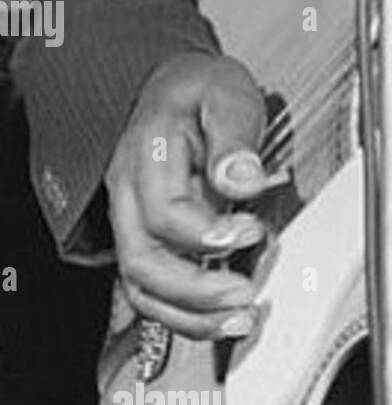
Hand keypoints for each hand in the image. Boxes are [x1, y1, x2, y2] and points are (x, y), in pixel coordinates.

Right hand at [105, 52, 269, 340]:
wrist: (177, 85)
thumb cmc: (202, 90)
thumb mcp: (227, 95)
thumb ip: (235, 138)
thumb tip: (243, 179)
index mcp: (148, 155)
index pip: (164, 211)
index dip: (205, 232)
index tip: (249, 232)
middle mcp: (130, 193)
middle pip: (142, 261)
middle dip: (194, 289)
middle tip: (243, 293)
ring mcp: (133, 219)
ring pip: (141, 285)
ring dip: (189, 313)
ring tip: (238, 319)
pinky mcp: (148, 237)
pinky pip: (153, 286)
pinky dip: (184, 311)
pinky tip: (221, 317)